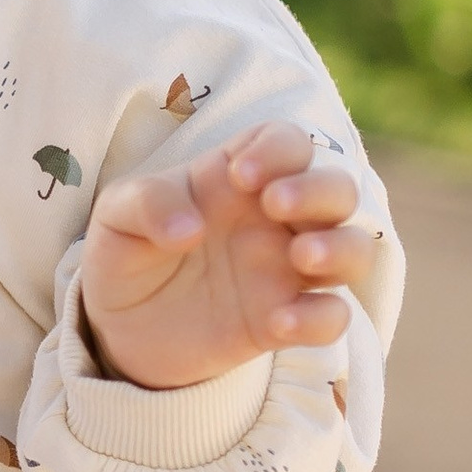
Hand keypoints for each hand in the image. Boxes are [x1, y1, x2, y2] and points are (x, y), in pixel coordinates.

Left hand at [81, 123, 372, 391]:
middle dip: (321, 190)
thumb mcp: (116, 218)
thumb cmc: (126, 253)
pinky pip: (332, 316)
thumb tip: (188, 229)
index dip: (279, 150)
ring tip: (301, 256)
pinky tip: (279, 323)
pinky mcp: (284, 322)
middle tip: (275, 204)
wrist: (119, 328)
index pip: (288, 143)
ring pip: (355, 249)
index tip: (241, 174)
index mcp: (238, 179)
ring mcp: (286, 271)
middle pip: (338, 188)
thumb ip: (146, 204)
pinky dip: (320, 318)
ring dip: (341, 248)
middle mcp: (275, 220)